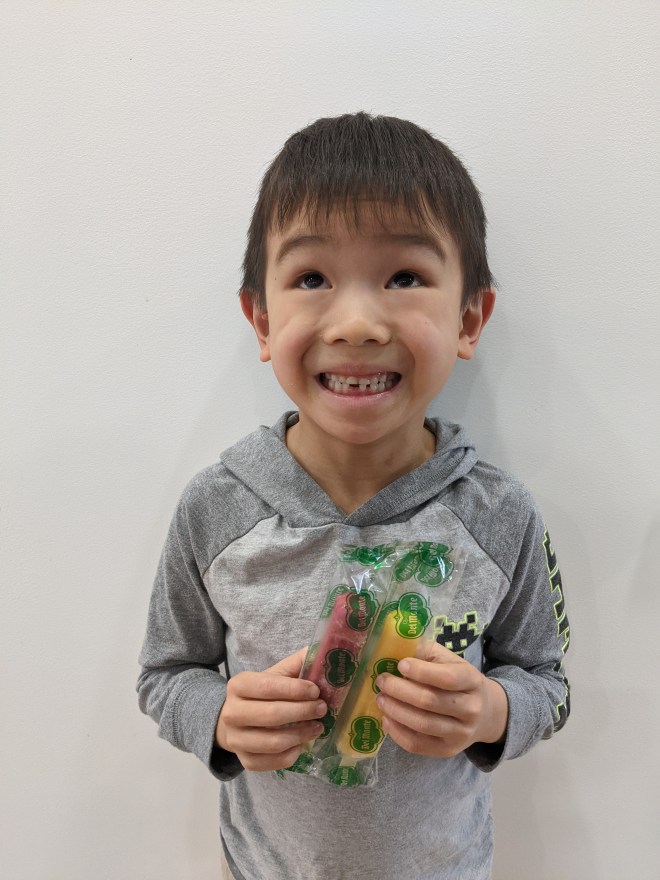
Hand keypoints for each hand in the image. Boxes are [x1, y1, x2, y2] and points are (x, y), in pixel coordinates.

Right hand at [215, 646, 326, 771]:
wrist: (236, 719)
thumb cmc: (261, 694)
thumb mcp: (275, 674)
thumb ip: (297, 664)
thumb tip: (324, 650)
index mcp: (238, 685)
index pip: (267, 686)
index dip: (294, 689)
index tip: (316, 691)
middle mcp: (231, 713)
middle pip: (271, 715)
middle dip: (302, 712)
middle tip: (322, 709)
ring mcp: (236, 740)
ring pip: (272, 742)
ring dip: (301, 735)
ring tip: (317, 727)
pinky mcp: (244, 760)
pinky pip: (272, 763)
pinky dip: (291, 755)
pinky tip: (301, 744)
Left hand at [374, 641, 507, 757]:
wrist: (485, 714)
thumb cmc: (459, 681)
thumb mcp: (451, 660)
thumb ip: (427, 653)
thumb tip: (397, 651)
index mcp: (472, 680)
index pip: (447, 678)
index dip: (421, 671)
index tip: (401, 665)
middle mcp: (471, 709)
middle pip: (430, 702)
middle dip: (400, 691)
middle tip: (381, 681)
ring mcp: (461, 733)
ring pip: (422, 725)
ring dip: (395, 711)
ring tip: (381, 699)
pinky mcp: (448, 750)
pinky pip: (418, 745)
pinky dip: (397, 732)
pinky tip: (386, 719)